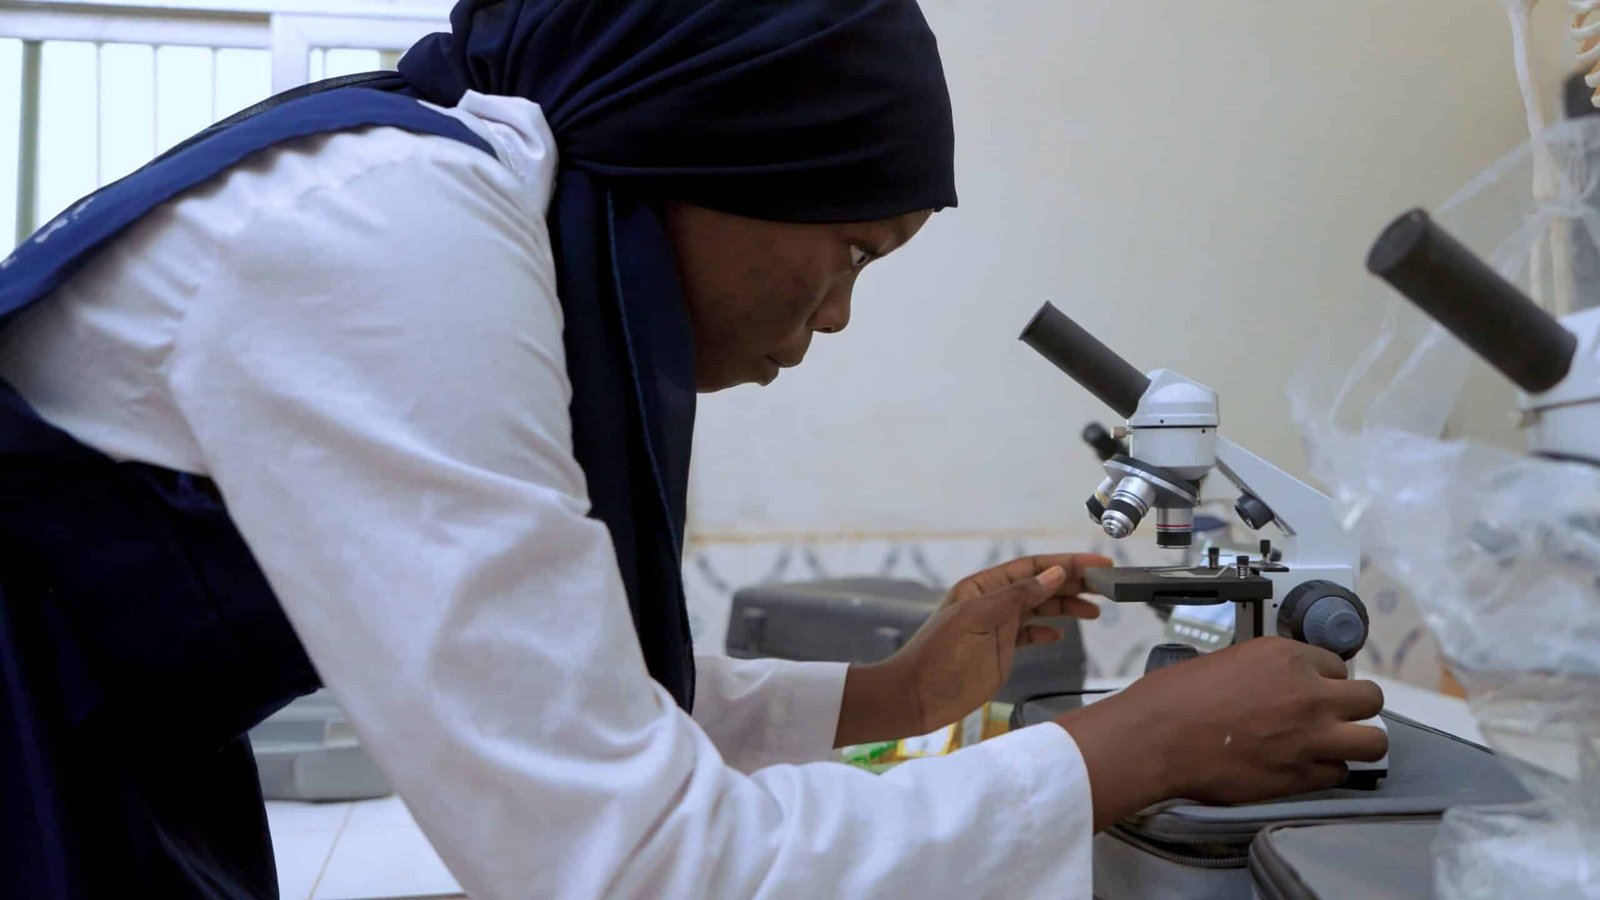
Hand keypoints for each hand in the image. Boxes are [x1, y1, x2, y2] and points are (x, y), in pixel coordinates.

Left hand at [833, 553, 1110, 746]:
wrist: (915, 697)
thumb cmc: (938, 656)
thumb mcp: (977, 620)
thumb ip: (1017, 597)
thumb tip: (1053, 573)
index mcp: (983, 587)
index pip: (1032, 567)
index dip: (1066, 563)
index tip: (1098, 566)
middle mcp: (992, 602)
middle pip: (1040, 585)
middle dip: (1073, 583)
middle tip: (1108, 586)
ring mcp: (997, 627)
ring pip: (1039, 609)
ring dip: (1066, 606)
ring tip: (1095, 610)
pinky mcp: (1000, 651)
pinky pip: (1029, 634)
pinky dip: (1047, 632)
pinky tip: (1061, 635)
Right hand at [1057, 637, 1387, 829]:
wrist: (1158, 737)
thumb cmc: (1177, 696)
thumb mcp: (1229, 660)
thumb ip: (1267, 670)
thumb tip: (1279, 685)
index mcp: (1287, 656)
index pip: (1337, 664)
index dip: (1325, 678)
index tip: (1314, 688)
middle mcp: (1309, 693)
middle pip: (1369, 698)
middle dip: (1356, 706)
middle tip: (1337, 714)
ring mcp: (1311, 736)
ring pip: (1373, 741)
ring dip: (1358, 741)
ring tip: (1339, 744)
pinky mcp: (1301, 775)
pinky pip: (1339, 773)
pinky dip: (1327, 770)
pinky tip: (1306, 765)